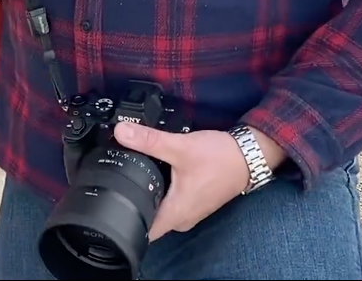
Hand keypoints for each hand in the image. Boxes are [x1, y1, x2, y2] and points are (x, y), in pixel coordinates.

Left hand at [112, 122, 284, 241]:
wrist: (249, 155)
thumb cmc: (220, 158)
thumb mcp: (180, 147)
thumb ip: (149, 140)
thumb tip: (121, 132)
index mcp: (176, 214)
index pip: (142, 230)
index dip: (124, 218)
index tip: (112, 200)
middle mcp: (182, 219)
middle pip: (148, 219)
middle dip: (135, 201)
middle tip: (121, 178)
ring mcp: (190, 212)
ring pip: (160, 210)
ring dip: (151, 195)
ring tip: (139, 172)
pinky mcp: (195, 202)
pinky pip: (172, 202)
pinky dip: (164, 190)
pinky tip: (160, 173)